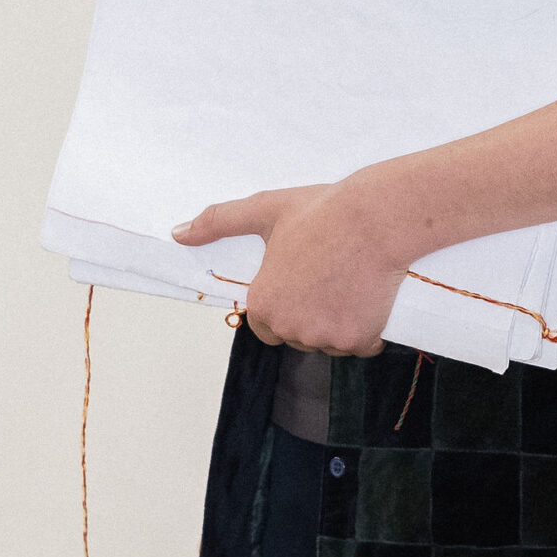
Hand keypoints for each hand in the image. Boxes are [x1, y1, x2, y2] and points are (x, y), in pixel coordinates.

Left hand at [172, 179, 405, 353]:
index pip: (265, 326)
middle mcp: (291, 328)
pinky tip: (368, 299)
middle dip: (310, 317)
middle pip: (297, 336)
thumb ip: (219, 222)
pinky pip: (360, 346)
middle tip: (328, 279)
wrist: (377, 219)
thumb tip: (179, 232)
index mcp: (265, 303)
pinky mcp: (358, 341)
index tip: (301, 283)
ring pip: (329, 343)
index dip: (283, 305)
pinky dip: (366, 332)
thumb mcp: (265, 210)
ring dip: (338, 326)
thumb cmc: (323, 212)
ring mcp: (325, 338)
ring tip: (349, 285)